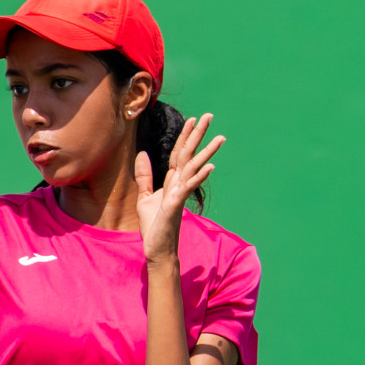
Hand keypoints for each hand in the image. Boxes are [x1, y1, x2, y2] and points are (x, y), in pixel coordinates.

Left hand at [134, 112, 222, 265]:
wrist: (157, 249)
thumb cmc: (154, 226)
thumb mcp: (145, 197)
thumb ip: (145, 175)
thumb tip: (143, 153)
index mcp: (172, 181)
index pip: (179, 153)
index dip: (185, 136)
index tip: (193, 119)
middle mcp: (179, 185)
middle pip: (189, 155)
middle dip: (199, 135)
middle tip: (211, 116)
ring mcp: (179, 194)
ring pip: (193, 168)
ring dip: (207, 152)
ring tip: (220, 137)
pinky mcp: (175, 205)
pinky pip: (188, 188)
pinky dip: (198, 177)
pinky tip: (209, 166)